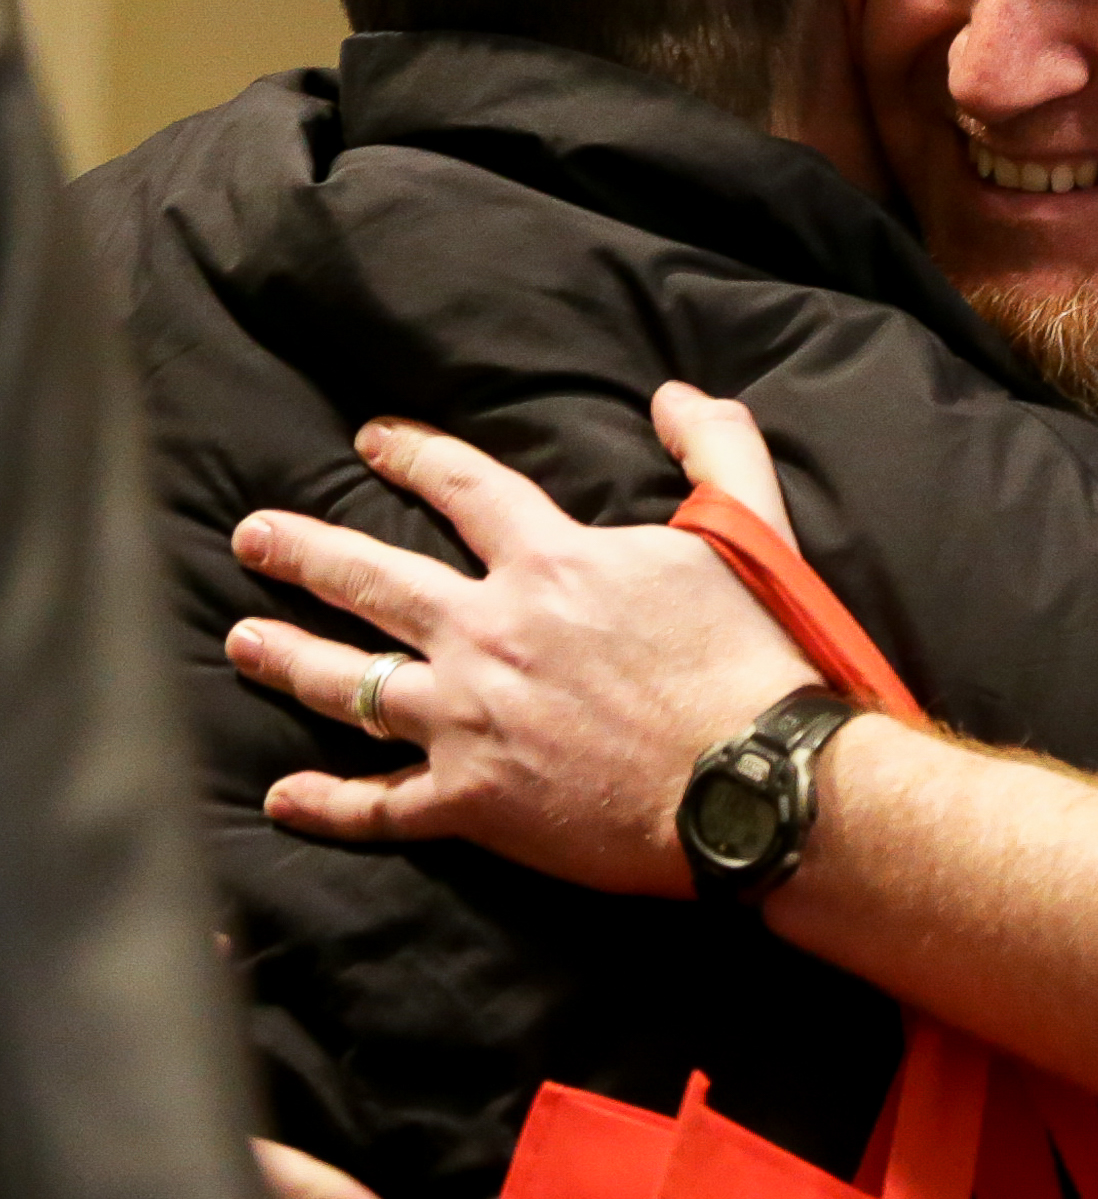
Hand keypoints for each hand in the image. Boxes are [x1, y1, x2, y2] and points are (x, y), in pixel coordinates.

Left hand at [227, 386, 821, 891]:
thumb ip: (714, 449)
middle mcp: (489, 633)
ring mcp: (471, 721)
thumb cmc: (753, 658)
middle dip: (303, 554)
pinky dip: (327, 804)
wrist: (755, 782)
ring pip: (354, 685)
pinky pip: (381, 804)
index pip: (462, 488)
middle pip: (373, 581)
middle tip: (252, 537)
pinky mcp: (474, 802)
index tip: (371, 442)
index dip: (413, 457)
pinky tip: (282, 798)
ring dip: (289, 659)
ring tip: (241, 641)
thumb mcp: (749, 530)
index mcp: (550, 564)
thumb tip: (675, 395)